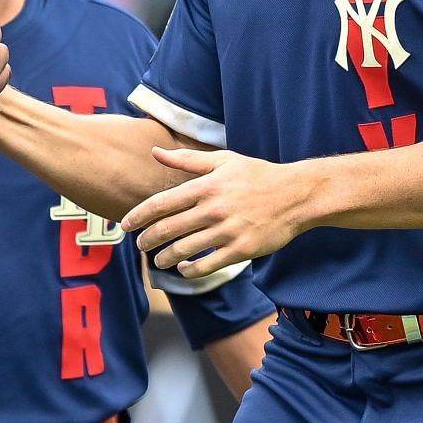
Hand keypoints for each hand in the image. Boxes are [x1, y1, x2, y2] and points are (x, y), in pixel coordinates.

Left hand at [123, 147, 312, 278]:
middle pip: (167, 229)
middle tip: (140, 245)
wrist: (297, 195)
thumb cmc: (257, 175)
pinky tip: (183, 268)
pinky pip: (206, 265)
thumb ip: (187, 160)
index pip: (160, 204)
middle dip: (147, 240)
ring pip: (183, 250)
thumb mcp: (223, 160)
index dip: (138, 216)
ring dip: (164, 258)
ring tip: (157, 260)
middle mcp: (212, 209)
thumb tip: (155, 152)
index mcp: (205, 187)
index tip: (125, 225)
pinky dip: (189, 269)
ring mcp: (226, 231)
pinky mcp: (240, 250)